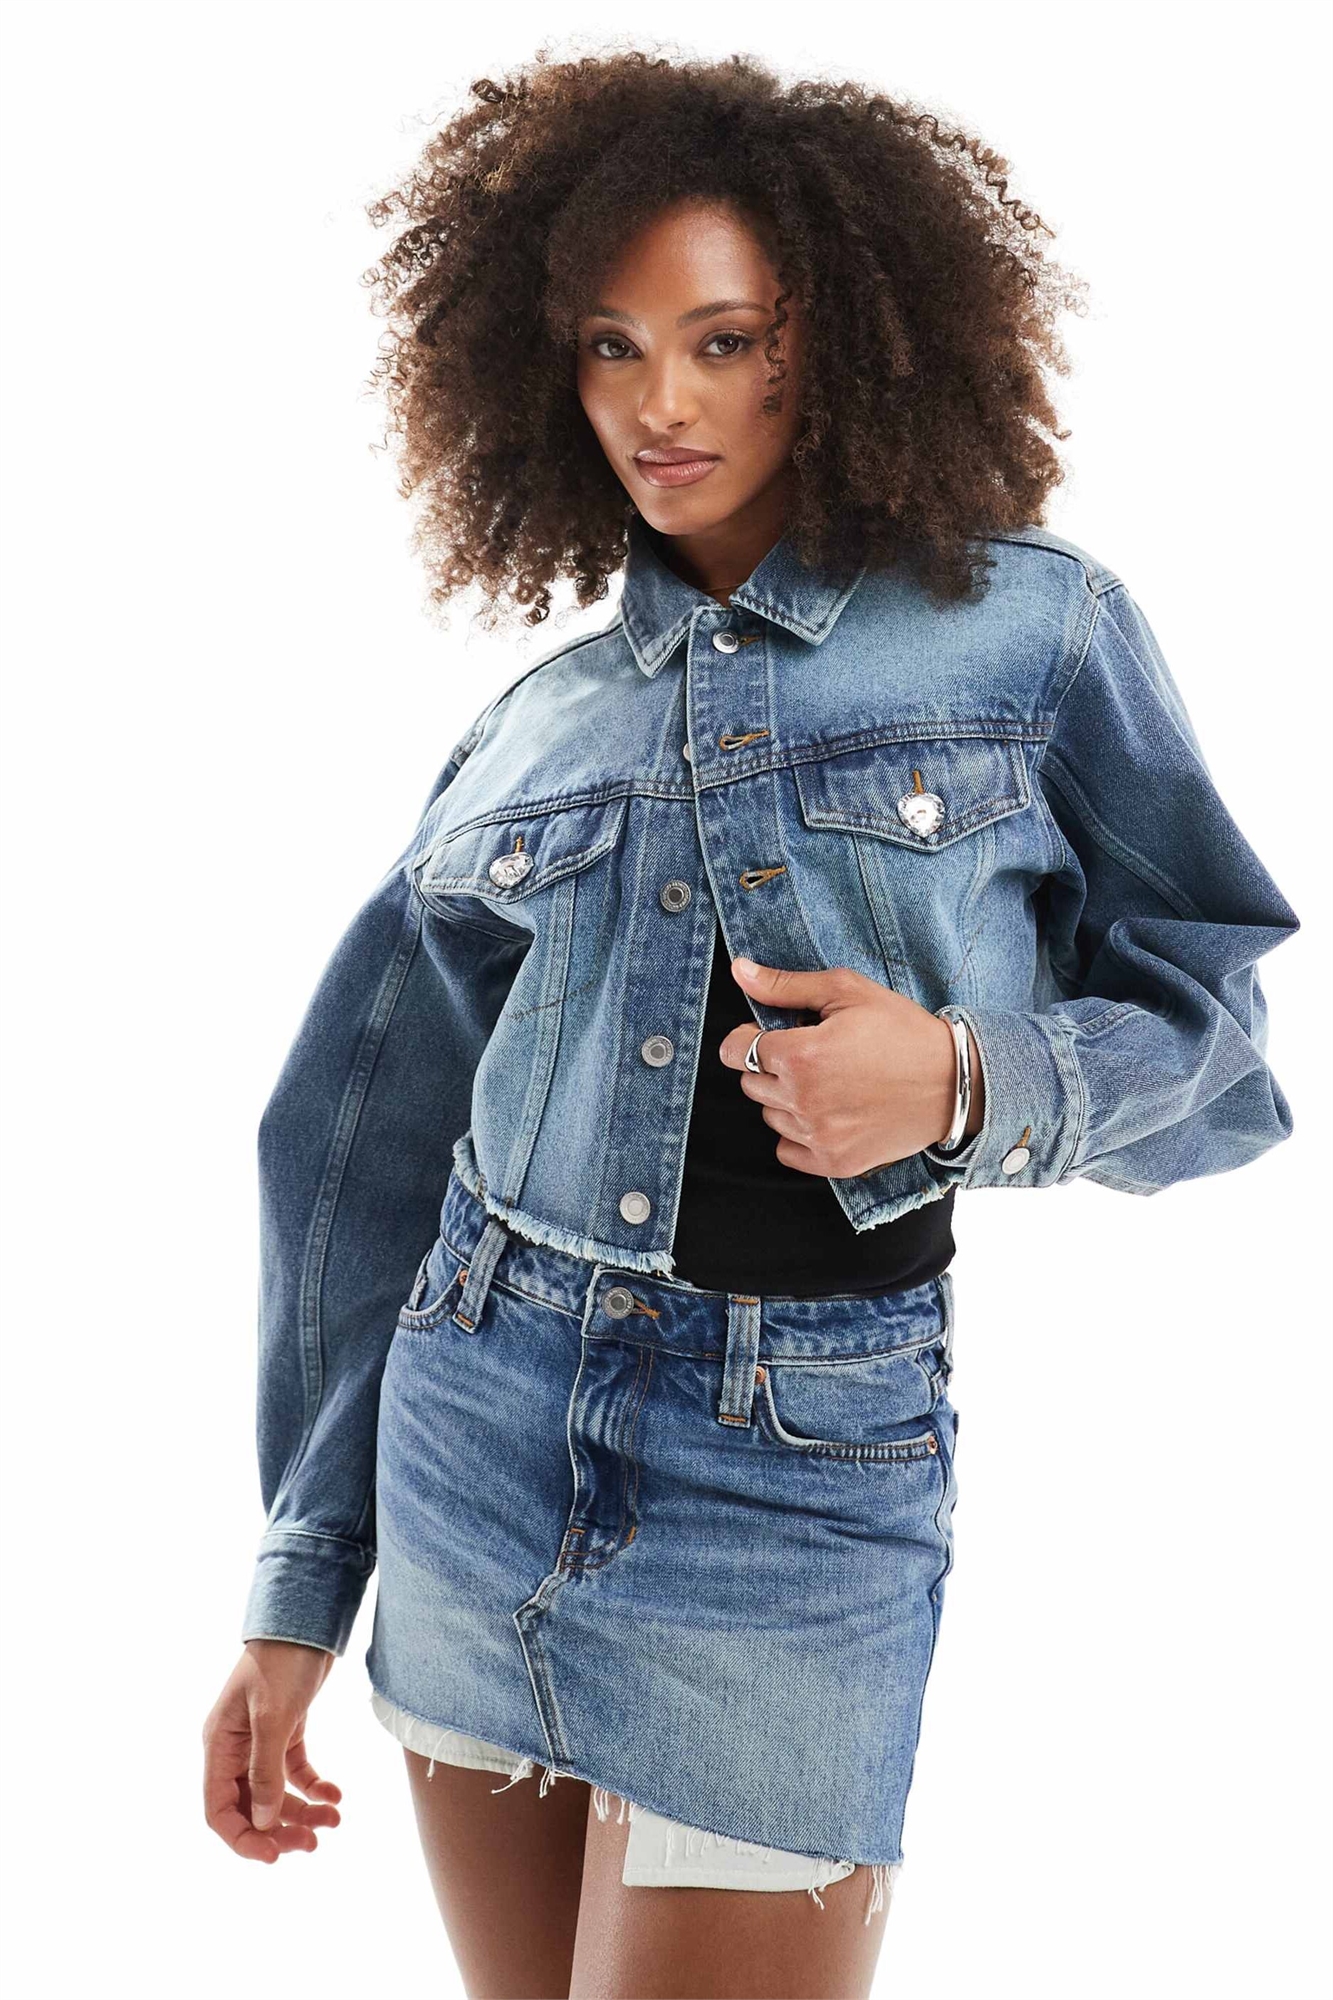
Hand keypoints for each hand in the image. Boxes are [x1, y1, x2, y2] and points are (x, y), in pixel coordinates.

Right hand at [202, 1639, 341, 1863]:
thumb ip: (265, 1771)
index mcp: (219, 1746)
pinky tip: (335, 1795)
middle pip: (250, 1808)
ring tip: (334, 1820)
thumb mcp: (273, 1717)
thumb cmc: (281, 1663)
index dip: (242, 1839)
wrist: (307, 1621)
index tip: (273, 1856)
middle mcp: (235, 1749)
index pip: (219, 1809)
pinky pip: (296, 1774)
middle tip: (313, 1843)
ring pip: (276, 1795)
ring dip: (301, 1813)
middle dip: (278, 1830)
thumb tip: (263, 1822)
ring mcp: (261, 1742)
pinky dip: (314, 1788)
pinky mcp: (286, 1732)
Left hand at [719, 957, 984, 1175]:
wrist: (952, 1083)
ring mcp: (818, 1136)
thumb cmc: (902, 1031)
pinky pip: (787, 1149)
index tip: (771, 1035)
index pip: (737, 1051)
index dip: (749, 1038)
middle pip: (751, 1084)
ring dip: (786, 1099)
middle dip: (773, 1066)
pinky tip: (829, 1113)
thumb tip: (740, 970)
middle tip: (813, 1055)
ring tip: (828, 1083)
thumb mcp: (847, 992)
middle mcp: (803, 1100)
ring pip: (770, 1115)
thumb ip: (786, 985)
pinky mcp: (834, 1162)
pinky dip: (799, 1133)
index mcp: (801, 1055)